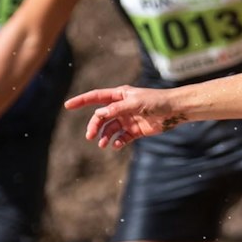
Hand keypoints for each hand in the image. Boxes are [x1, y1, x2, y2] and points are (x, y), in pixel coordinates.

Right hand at [66, 86, 184, 148]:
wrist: (174, 110)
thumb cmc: (155, 101)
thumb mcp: (134, 103)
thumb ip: (116, 109)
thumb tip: (98, 114)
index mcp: (119, 95)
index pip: (96, 97)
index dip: (81, 101)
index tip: (68, 106)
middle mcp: (121, 107)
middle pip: (101, 117)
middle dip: (94, 126)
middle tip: (90, 137)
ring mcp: (127, 119)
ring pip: (110, 129)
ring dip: (104, 136)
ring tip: (103, 144)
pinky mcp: (135, 130)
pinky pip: (122, 137)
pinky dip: (117, 142)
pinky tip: (116, 145)